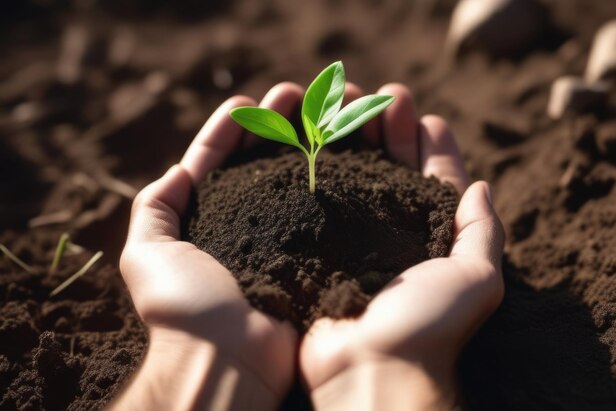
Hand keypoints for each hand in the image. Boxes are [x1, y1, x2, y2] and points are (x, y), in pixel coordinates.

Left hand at [114, 83, 304, 410]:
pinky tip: (344, 147)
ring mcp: (281, 236)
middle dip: (276, 123)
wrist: (231, 359)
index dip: (230, 128)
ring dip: (308, 137)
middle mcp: (245, 224)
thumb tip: (176, 173)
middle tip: (296, 93)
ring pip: (296, 174)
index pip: (215, 161)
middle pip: (261, 161)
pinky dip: (333, 173)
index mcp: (205, 219)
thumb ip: (154, 210)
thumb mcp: (148, 255)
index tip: (247, 99)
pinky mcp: (312, 250)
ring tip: (324, 107)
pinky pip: (324, 204)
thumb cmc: (186, 309)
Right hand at [300, 84, 504, 409]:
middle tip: (385, 97)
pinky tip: (316, 142)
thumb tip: (481, 187)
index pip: (436, 183)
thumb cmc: (426, 327)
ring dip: (356, 139)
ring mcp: (351, 239)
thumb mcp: (476, 280)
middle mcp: (391, 236)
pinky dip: (318, 167)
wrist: (367, 369)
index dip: (434, 149)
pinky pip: (317, 197)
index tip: (427, 118)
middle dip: (391, 132)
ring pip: (354, 176)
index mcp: (430, 240)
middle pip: (393, 171)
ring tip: (352, 105)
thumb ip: (483, 233)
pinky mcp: (316, 245)